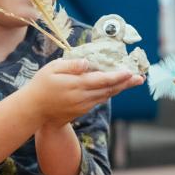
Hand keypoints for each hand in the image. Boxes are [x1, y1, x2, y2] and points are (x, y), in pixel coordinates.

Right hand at [27, 58, 143, 126]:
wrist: (34, 111)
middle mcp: (83, 97)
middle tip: (141, 78)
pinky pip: (99, 100)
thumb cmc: (40, 86)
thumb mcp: (52, 69)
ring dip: (120, 88)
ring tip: (133, 81)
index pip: (102, 80)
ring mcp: (84, 105)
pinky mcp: (82, 110)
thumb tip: (87, 63)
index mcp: (76, 85)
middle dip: (126, 83)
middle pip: (109, 89)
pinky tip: (115, 87)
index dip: (117, 76)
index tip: (129, 72)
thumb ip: (71, 65)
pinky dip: (109, 93)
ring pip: (106, 95)